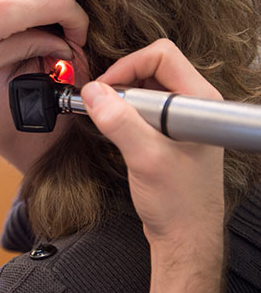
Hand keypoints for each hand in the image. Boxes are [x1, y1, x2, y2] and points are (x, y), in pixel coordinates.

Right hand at [80, 39, 223, 292]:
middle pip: (151, 68)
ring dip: (119, 100)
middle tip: (98, 105)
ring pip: (144, 88)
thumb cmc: (178, 202)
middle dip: (120, 82)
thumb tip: (92, 92)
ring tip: (104, 120)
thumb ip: (119, 122)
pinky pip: (141, 108)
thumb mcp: (145, 158)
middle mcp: (193, 104)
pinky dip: (122, 114)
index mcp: (199, 101)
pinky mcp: (168, 132)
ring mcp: (181, 118)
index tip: (103, 88)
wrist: (184, 236)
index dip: (128, 66)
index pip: (161, 56)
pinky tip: (114, 131)